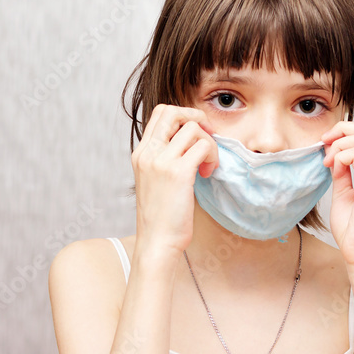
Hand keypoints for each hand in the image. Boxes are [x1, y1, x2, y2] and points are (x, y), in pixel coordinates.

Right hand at [131, 104, 219, 257]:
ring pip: (193, 128)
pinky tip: (208, 174)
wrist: (156, 242)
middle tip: (207, 137)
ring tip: (207, 165)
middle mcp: (148, 153)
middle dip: (196, 118)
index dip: (183, 115)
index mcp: (141, 153)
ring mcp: (161, 161)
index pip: (160, 114)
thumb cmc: (160, 216)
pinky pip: (204, 146)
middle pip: (172, 111)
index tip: (196, 133)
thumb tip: (191, 141)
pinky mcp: (179, 172)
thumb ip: (165, 158)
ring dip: (209, 144)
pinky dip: (212, 157)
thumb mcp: (155, 180)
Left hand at [321, 122, 353, 268]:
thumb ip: (343, 173)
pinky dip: (341, 156)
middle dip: (344, 130)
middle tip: (324, 144)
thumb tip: (334, 154)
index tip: (327, 144)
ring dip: (340, 145)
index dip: (349, 132)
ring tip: (327, 162)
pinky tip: (332, 170)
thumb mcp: (345, 194)